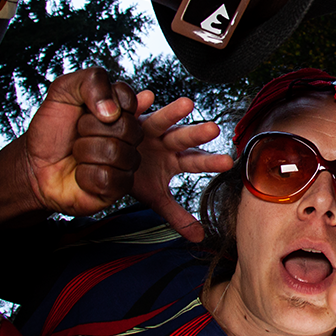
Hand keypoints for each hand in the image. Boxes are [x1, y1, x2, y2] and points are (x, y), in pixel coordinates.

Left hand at [22, 67, 142, 215]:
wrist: (34, 164)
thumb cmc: (52, 130)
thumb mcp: (63, 92)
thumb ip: (91, 82)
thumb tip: (113, 110)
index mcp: (121, 111)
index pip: (129, 100)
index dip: (103, 103)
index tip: (88, 109)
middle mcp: (129, 136)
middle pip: (126, 128)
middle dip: (89, 129)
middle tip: (78, 133)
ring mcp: (127, 162)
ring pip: (116, 154)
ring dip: (85, 152)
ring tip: (78, 154)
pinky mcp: (119, 186)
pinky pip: (108, 178)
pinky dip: (85, 175)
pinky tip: (81, 173)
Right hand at [130, 95, 232, 241]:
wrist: (107, 162)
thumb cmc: (138, 176)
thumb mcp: (155, 198)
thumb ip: (177, 215)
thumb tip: (199, 238)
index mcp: (175, 159)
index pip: (196, 161)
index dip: (210, 162)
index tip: (227, 162)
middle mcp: (165, 140)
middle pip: (184, 138)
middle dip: (197, 134)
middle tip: (214, 130)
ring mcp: (146, 127)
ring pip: (162, 120)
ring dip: (173, 113)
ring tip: (187, 104)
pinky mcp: (127, 118)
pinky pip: (133, 109)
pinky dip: (138, 103)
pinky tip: (145, 97)